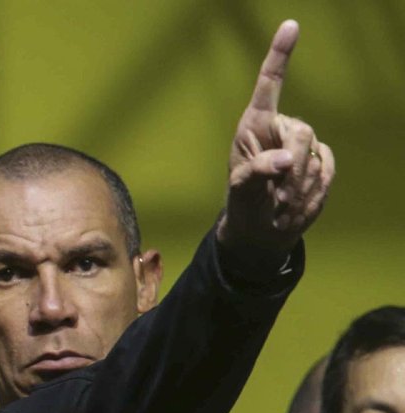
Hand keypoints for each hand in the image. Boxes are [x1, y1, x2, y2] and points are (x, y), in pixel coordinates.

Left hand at [219, 20, 334, 261]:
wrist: (263, 229)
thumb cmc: (244, 206)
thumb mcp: (241, 193)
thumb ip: (257, 173)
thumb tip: (284, 159)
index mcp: (254, 127)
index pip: (269, 86)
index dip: (280, 56)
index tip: (290, 26)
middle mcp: (278, 129)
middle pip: (302, 132)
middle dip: (292, 165)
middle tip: (275, 191)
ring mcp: (301, 144)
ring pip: (315, 154)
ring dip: (300, 182)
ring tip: (280, 197)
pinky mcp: (319, 160)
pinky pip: (326, 168)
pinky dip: (315, 187)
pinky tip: (297, 196)